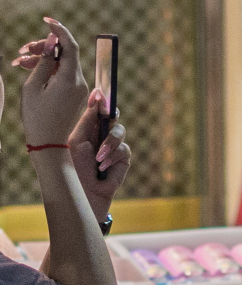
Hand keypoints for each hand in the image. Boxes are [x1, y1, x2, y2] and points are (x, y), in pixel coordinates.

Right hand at [14, 19, 88, 146]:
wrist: (48, 143)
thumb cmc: (37, 116)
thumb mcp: (34, 85)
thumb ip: (44, 61)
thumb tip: (52, 42)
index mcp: (71, 80)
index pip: (71, 46)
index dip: (60, 30)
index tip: (47, 19)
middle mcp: (81, 84)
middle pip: (66, 54)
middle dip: (44, 47)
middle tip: (23, 50)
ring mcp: (81, 90)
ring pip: (63, 64)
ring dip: (43, 59)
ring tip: (19, 61)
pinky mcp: (77, 95)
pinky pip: (64, 75)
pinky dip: (49, 70)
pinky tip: (29, 68)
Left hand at [68, 90, 130, 219]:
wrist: (84, 190)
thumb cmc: (74, 166)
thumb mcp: (77, 138)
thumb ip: (88, 119)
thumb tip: (96, 96)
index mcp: (87, 128)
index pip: (96, 109)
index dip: (100, 101)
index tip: (99, 93)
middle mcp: (100, 135)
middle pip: (112, 115)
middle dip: (110, 114)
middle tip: (109, 115)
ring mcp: (113, 146)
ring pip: (119, 131)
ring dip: (109, 143)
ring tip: (98, 158)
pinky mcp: (123, 159)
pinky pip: (124, 149)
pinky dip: (113, 156)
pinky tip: (103, 166)